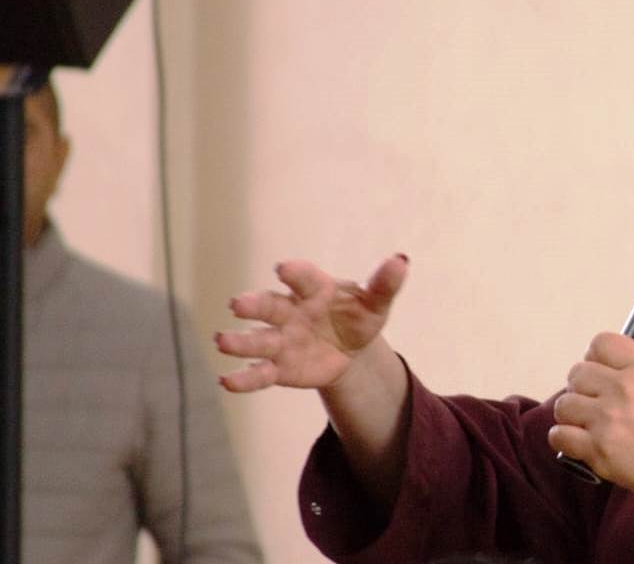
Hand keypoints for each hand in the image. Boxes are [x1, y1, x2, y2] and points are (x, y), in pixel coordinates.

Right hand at [216, 255, 407, 392]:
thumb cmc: (357, 316)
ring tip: (222, 342)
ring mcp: (280, 340)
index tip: (283, 268)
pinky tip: (227, 381)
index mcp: (313, 289)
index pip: (303, 278)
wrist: (349, 350)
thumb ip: (384, 284)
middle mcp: (290, 312)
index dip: (295, 273)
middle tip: (237, 304)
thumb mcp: (376, 303)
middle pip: (268, 306)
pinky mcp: (278, 368)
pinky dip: (243, 378)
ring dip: (240, 342)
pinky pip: (259, 374)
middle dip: (253, 305)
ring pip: (258, 340)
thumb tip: (401, 260)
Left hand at [548, 332, 633, 515]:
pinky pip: (558, 436)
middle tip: (594, 404)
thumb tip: (605, 378)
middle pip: (577, 372)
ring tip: (587, 425)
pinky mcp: (597, 450)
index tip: (599, 372)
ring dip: (571, 415)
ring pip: (564, 404)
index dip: (595, 357)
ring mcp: (607, 420)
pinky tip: (578, 443)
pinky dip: (564, 440)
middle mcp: (623, 389)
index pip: (601, 343)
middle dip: (581, 388)